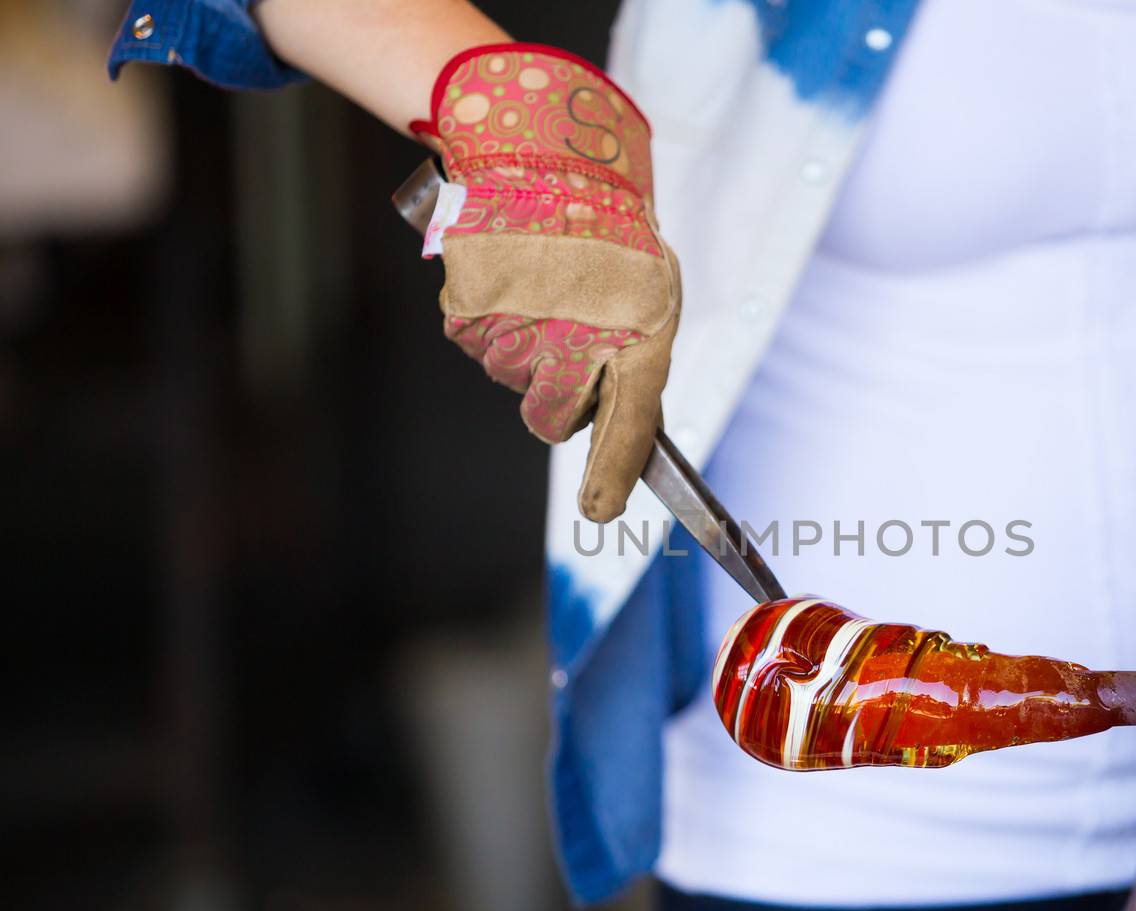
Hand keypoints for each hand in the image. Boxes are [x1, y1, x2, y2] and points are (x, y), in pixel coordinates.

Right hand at [414, 45, 678, 521]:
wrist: (548, 159)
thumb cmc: (612, 238)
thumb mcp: (651, 300)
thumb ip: (639, 369)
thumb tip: (633, 442)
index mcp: (637, 337)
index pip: (628, 426)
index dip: (612, 474)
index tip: (600, 510)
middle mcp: (574, 340)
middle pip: (551, 418)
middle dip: (559, 398)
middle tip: (569, 343)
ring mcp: (516, 329)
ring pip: (510, 379)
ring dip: (524, 351)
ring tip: (544, 293)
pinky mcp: (468, 313)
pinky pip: (477, 343)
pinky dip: (490, 322)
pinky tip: (513, 282)